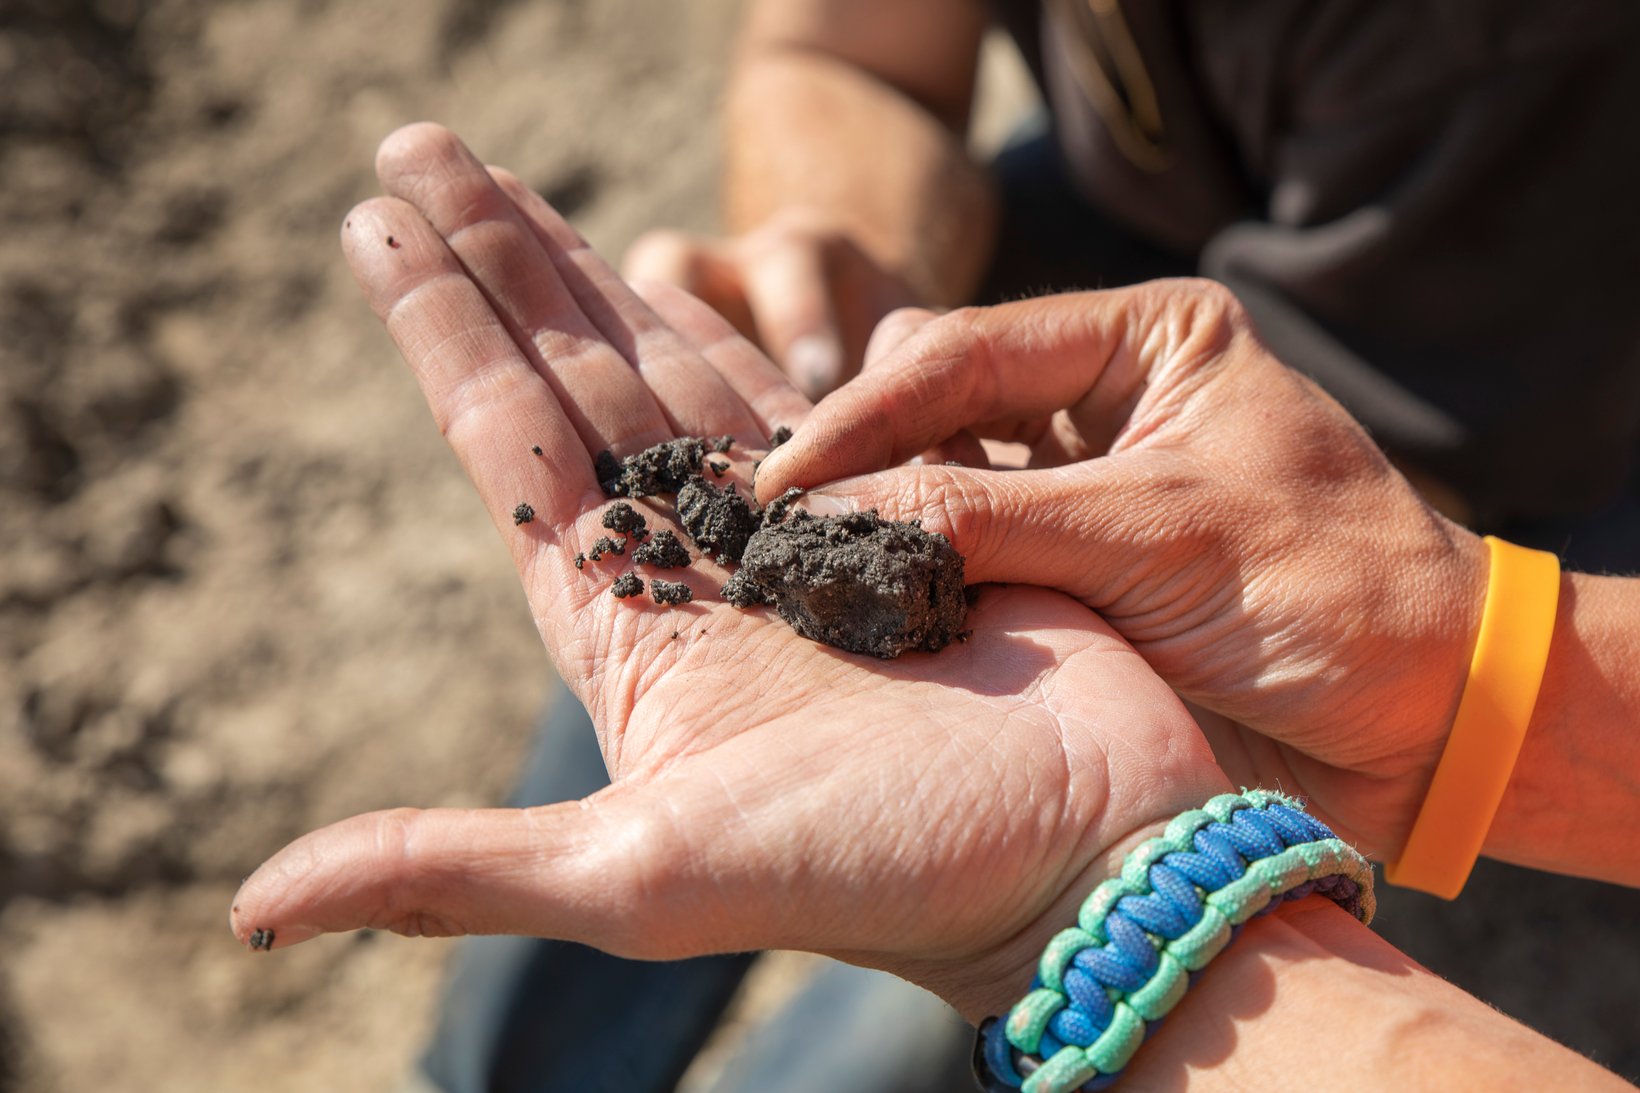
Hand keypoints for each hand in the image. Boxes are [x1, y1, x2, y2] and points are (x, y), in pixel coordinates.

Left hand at [228, 125, 1228, 1020]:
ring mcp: (794, 533)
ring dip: (584, 266)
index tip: (370, 224)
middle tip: (416, 147)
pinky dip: (729, 315)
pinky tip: (667, 262)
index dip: (437, 332)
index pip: (505, 445)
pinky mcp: (893, 507)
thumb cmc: (891, 872)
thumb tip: (258, 907)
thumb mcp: (647, 880)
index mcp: (627, 635)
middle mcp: (696, 573)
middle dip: (492, 264)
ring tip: (504, 175)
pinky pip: (790, 385)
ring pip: (667, 363)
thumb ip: (458, 866)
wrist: (1086, 851)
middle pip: (567, 380)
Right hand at [754, 284, 1491, 860]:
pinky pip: (959, 558)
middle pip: (932, 403)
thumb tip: (826, 520)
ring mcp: (1075, 485)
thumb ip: (990, 518)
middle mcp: (1098, 397)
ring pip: (933, 479)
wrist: (1427, 721)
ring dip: (873, 519)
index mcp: (1142, 339)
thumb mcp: (1159, 535)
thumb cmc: (1333, 596)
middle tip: (771, 526)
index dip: (863, 417)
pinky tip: (854, 603)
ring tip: (794, 564)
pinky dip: (908, 579)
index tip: (779, 483)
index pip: (964, 352)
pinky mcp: (1063, 570)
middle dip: (855, 458)